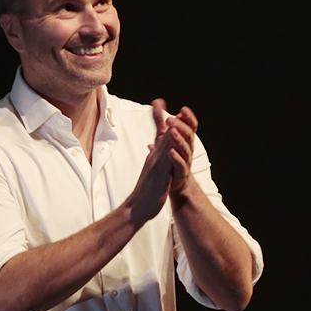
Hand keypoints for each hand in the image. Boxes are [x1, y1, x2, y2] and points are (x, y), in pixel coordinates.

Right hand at [123, 99, 196, 223]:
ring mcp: (156, 167)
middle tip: (159, 101)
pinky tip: (173, 146)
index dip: (159, 119)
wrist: (137, 209)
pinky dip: (170, 153)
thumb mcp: (151, 172)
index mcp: (154, 157)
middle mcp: (154, 158)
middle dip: (161, 118)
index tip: (158, 103)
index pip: (159, 134)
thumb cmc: (146, 192)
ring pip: (164, 146)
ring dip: (169, 131)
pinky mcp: (161, 177)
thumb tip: (155, 150)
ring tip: (172, 116)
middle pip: (161, 134)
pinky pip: (167, 163)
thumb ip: (154, 160)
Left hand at [151, 99, 198, 194]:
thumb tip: (157, 102)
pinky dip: (176, 158)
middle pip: (188, 135)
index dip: (188, 118)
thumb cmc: (169, 157)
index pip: (190, 126)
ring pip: (185, 149)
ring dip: (179, 139)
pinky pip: (180, 164)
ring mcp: (185, 161)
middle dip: (181, 126)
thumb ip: (159, 121)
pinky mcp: (180, 172)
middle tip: (170, 120)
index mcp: (185, 139)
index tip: (183, 110)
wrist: (172, 182)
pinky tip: (171, 152)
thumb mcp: (162, 136)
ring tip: (172, 132)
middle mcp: (187, 149)